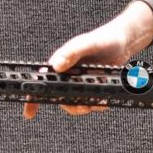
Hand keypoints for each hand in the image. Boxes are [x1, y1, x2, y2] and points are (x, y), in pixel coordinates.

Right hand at [23, 1, 152, 119]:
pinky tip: (105, 100)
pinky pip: (90, 102)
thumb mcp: (87, 44)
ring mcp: (80, 82)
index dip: (33, 98)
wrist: (123, 42)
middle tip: (85, 107)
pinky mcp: (92, 87)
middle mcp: (67, 75)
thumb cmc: (103, 39)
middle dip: (72, 106)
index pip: (42, 82)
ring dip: (87, 106)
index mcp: (60, 64)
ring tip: (99, 102)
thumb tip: (56, 66)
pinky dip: (97, 104)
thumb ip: (71, 53)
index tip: (29, 113)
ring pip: (76, 103)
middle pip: (60, 99)